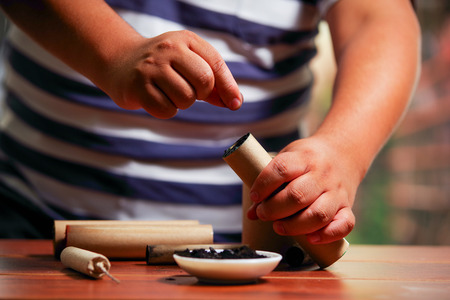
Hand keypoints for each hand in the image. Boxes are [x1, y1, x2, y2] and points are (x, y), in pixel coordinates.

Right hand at [99, 30, 241, 118]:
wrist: (119, 62)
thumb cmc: (163, 66)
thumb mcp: (188, 64)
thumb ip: (212, 82)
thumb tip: (234, 101)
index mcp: (186, 40)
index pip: (216, 64)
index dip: (229, 87)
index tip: (235, 104)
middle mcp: (168, 49)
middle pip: (204, 81)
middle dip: (201, 94)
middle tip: (187, 90)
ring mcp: (151, 67)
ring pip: (186, 98)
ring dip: (182, 103)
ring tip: (169, 93)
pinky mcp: (138, 87)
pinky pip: (166, 110)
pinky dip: (167, 110)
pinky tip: (157, 99)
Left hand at [248, 136, 357, 243]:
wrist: (343, 152)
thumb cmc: (308, 159)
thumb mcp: (288, 159)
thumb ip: (270, 182)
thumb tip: (252, 213)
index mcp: (304, 158)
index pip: (282, 169)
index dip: (264, 184)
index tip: (255, 196)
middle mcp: (322, 175)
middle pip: (297, 196)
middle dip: (274, 209)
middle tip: (263, 214)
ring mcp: (336, 192)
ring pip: (318, 214)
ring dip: (294, 226)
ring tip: (278, 227)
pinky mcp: (347, 207)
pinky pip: (344, 225)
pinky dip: (327, 235)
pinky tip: (311, 238)